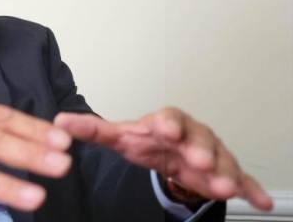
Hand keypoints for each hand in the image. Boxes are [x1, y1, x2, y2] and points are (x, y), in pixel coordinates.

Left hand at [54, 108, 272, 210]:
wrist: (172, 150)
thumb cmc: (147, 140)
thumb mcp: (120, 136)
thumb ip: (92, 130)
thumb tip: (59, 121)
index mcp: (165, 122)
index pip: (167, 117)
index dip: (167, 122)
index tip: (164, 128)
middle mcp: (192, 134)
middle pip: (199, 137)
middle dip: (200, 148)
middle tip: (199, 160)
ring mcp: (212, 153)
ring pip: (222, 160)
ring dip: (224, 172)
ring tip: (223, 187)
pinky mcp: (226, 172)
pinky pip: (242, 179)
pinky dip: (252, 189)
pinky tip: (261, 202)